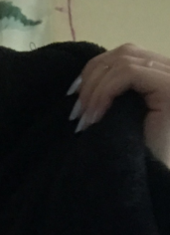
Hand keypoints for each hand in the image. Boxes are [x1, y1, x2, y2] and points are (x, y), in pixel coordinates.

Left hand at [68, 44, 169, 166]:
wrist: (152, 182)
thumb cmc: (134, 158)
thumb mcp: (117, 117)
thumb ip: (111, 93)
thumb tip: (78, 83)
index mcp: (161, 75)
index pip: (125, 55)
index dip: (94, 71)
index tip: (74, 99)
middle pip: (123, 53)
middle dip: (91, 79)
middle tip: (77, 112)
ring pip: (123, 61)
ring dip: (95, 90)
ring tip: (84, 120)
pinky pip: (128, 74)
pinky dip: (104, 93)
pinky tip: (95, 118)